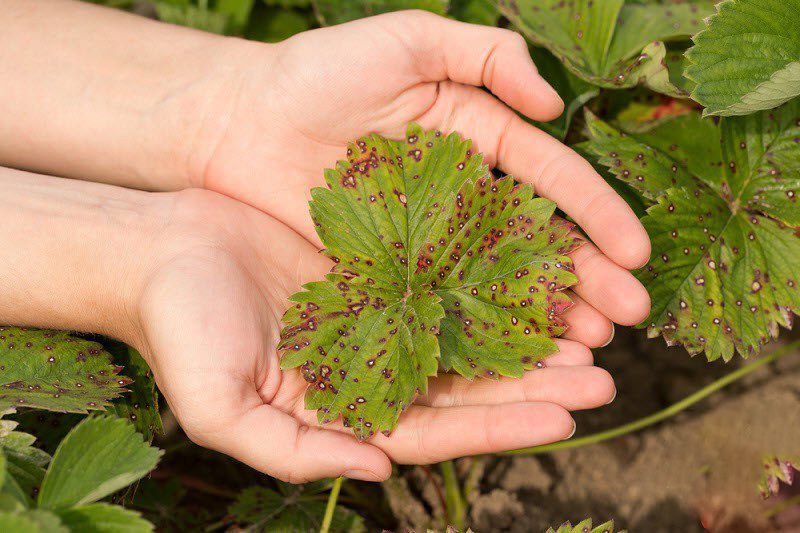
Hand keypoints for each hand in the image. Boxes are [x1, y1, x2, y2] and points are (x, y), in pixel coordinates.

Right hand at [135, 189, 616, 482]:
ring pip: (465, 332)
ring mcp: (377, 315)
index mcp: (344, 411)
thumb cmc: (180, 329)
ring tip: (588, 330)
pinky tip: (529, 272)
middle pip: (467, 385)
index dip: (501, 425)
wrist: (159, 248)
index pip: (437, 429)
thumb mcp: (221, 408)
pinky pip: (440, 274)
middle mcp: (370, 367)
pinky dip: (484, 280)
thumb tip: (376, 474)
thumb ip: (292, 453)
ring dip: (524, 335)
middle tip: (601, 374)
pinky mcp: (374, 266)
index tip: (566, 414)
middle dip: (534, 383)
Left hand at [190, 11, 650, 338]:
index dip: (595, 212)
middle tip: (629, 315)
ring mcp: (424, 236)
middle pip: (535, 237)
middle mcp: (459, 191)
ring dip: (546, 309)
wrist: (234, 122)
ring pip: (497, 277)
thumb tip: (554, 102)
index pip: (549, 177)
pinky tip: (515, 354)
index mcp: (475, 136)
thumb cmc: (315, 72)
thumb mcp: (406, 41)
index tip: (635, 252)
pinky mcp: (386, 269)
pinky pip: (441, 300)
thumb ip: (483, 55)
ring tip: (590, 345)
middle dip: (586, 274)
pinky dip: (479, 327)